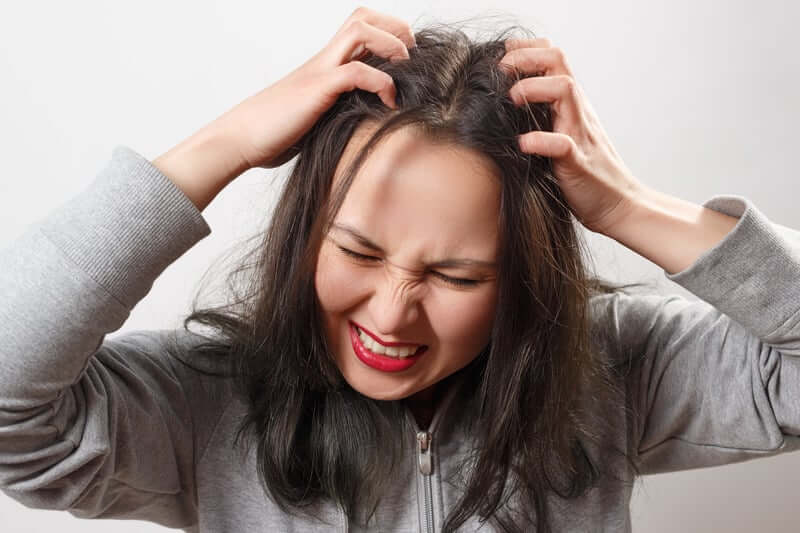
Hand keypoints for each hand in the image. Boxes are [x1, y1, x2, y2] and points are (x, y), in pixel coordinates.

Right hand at [218, 6, 415, 169]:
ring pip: (360, 30)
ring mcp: (319, 72)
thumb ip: (339, 111)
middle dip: (395, 28)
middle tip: (411, 58)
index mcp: (324, 65)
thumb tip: (367, 125)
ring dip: (391, 45)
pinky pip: (356, 72)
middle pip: (362, 17)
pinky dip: (381, 82)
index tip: (406, 62)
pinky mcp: (317, 90)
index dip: (389, 34)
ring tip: (405, 71)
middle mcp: (323, 61)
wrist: (240, 140)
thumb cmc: (275, 134)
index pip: (361, 29)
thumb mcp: (317, 119)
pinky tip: (389, 103)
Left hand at [498, 38, 645, 234]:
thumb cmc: (583, 174)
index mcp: (571, 105)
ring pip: (565, 90)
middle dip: (526, 58)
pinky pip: (562, 144)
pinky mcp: (578, 163)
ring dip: (534, 88)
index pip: (553, 58)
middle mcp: (577, 112)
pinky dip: (540, 141)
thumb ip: (542, 120)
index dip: (526, 49)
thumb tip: (500, 110)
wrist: (617, 206)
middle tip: (501, 70)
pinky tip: (522, 144)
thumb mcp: (560, 137)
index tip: (501, 56)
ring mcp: (580, 135)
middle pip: (558, 62)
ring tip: (511, 99)